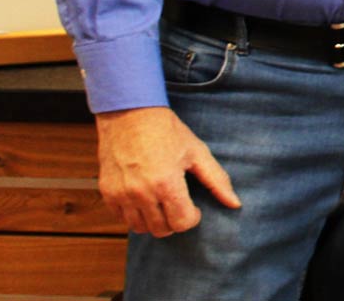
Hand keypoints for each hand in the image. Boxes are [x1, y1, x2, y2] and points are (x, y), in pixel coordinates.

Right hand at [94, 106, 239, 236]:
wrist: (130, 114)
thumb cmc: (166, 131)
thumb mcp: (197, 151)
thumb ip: (217, 180)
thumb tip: (235, 203)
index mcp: (166, 183)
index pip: (181, 223)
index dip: (192, 218)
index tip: (194, 207)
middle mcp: (141, 192)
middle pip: (161, 229)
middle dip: (174, 221)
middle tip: (178, 205)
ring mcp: (121, 194)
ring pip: (140, 228)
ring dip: (153, 220)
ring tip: (162, 202)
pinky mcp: (107, 192)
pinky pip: (121, 218)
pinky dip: (134, 214)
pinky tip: (144, 198)